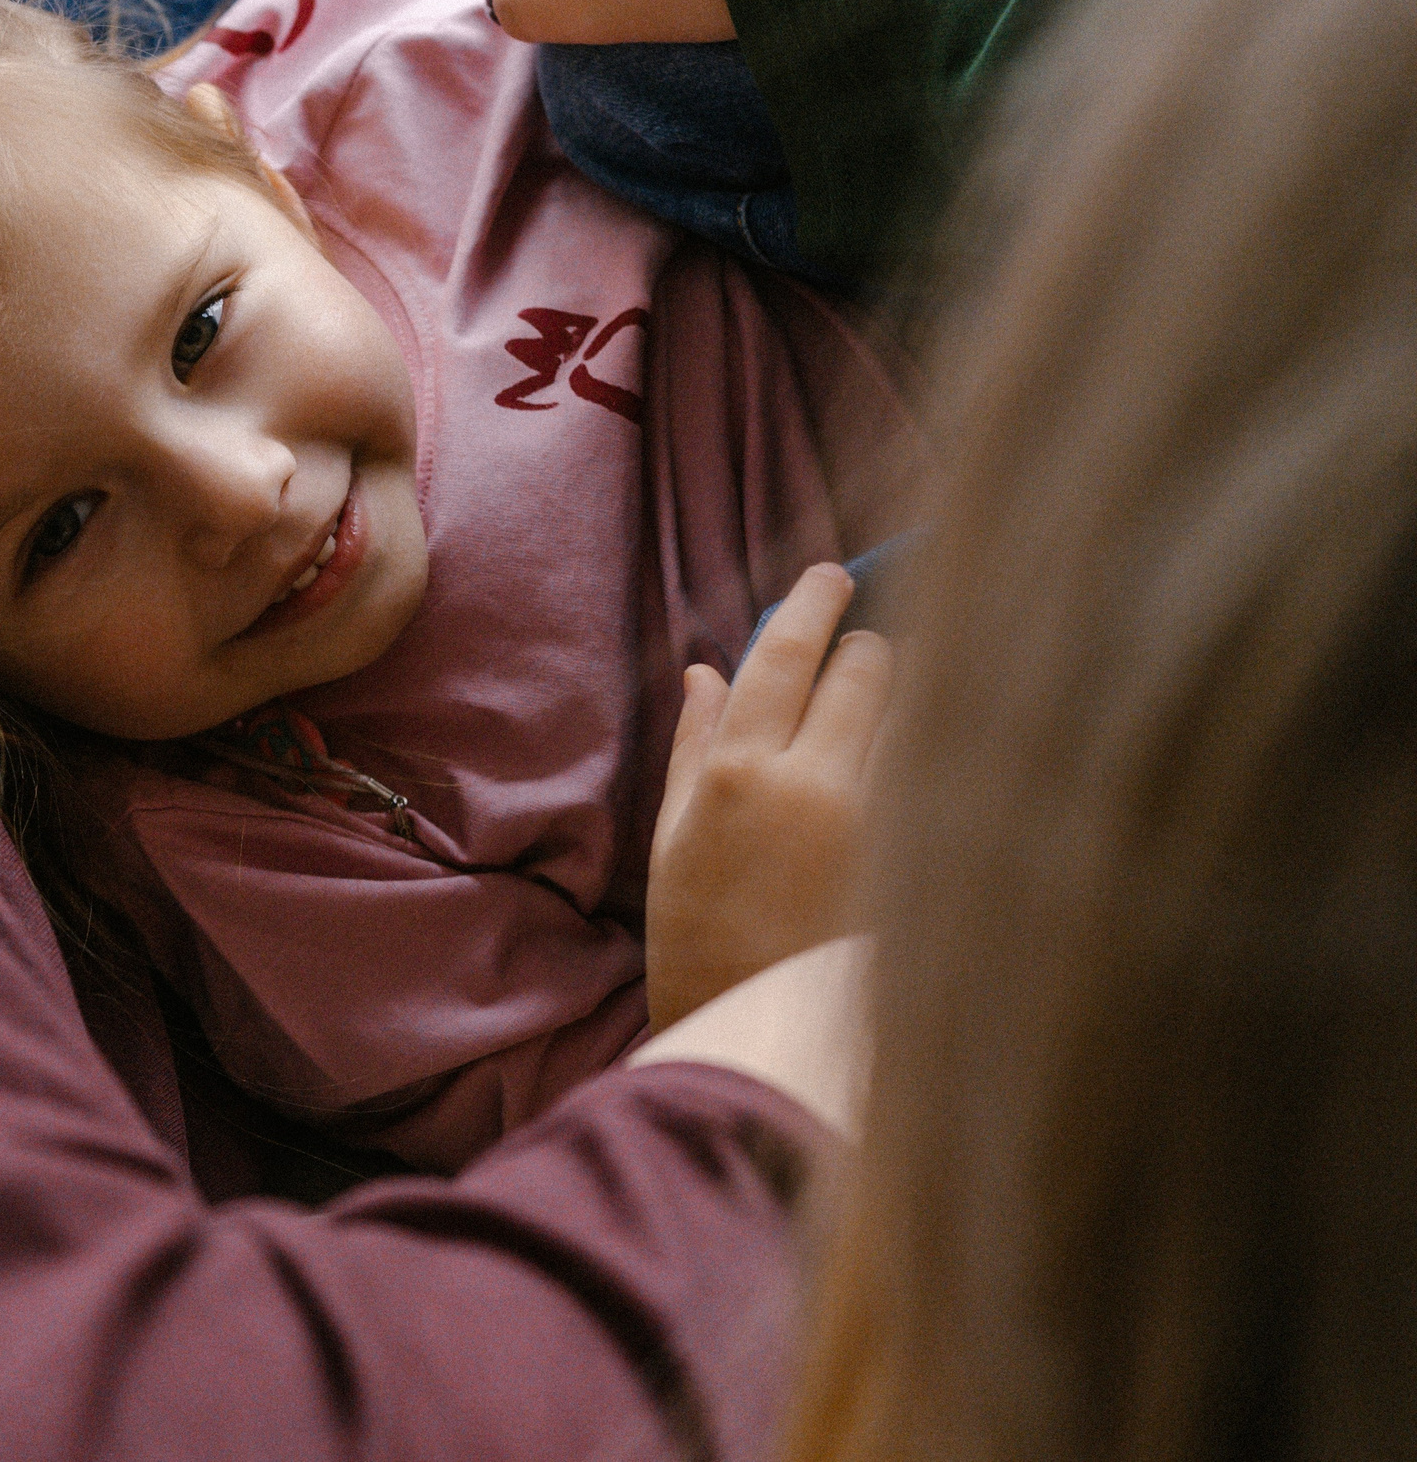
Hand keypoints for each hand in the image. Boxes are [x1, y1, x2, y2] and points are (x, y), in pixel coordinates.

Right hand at [644, 563, 888, 1030]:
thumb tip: (706, 668)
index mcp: (737, 773)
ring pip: (921, 715)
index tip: (832, 577)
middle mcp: (813, 785)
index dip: (813, 602)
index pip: (786, 652)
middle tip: (868, 649)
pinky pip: (939, 774)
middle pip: (868, 670)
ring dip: (911, 699)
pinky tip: (928, 762)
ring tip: (900, 710)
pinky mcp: (923, 856)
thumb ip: (694, 743)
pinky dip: (934, 754)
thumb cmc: (698, 938)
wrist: (763, 1034)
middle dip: (871, 648)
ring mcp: (878, 822)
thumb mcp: (673, 835)